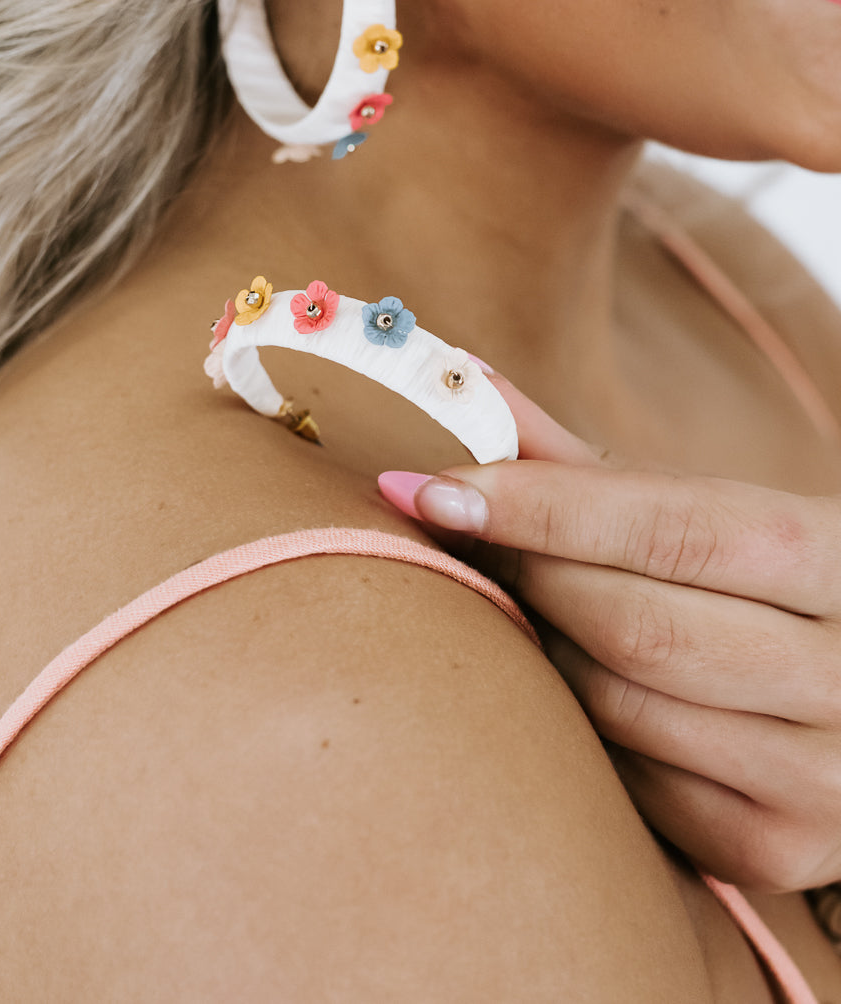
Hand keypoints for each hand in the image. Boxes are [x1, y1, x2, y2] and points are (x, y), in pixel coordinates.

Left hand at [378, 368, 840, 892]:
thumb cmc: (752, 589)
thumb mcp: (701, 514)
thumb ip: (582, 464)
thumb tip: (463, 380)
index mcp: (833, 556)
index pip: (669, 527)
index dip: (539, 507)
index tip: (429, 489)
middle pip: (632, 624)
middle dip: (530, 578)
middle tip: (463, 543)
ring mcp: (818, 773)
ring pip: (617, 707)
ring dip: (544, 652)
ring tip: (526, 611)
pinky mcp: (774, 850)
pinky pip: (626, 782)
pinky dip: (576, 729)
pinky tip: (574, 690)